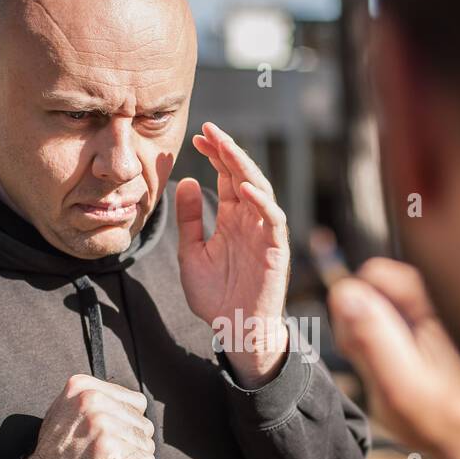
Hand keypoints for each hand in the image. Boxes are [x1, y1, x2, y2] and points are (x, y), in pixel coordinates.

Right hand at [22, 374, 156, 458]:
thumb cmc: (54, 457)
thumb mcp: (65, 414)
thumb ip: (94, 404)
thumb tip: (127, 407)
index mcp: (83, 387)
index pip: (136, 401)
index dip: (131, 425)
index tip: (120, 439)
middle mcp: (92, 400)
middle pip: (143, 422)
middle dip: (134, 444)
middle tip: (117, 457)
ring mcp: (101, 423)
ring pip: (146, 442)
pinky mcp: (109, 448)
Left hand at [176, 122, 290, 387]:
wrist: (234, 328)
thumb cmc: (215, 295)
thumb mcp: (191, 253)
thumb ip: (189, 220)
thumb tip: (183, 182)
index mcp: (232, 218)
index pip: (226, 177)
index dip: (214, 155)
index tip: (197, 137)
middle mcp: (250, 220)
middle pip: (242, 175)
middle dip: (227, 151)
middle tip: (210, 129)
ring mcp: (264, 232)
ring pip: (260, 189)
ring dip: (243, 166)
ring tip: (225, 147)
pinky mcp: (276, 249)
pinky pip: (273, 219)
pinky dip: (261, 201)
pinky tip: (243, 187)